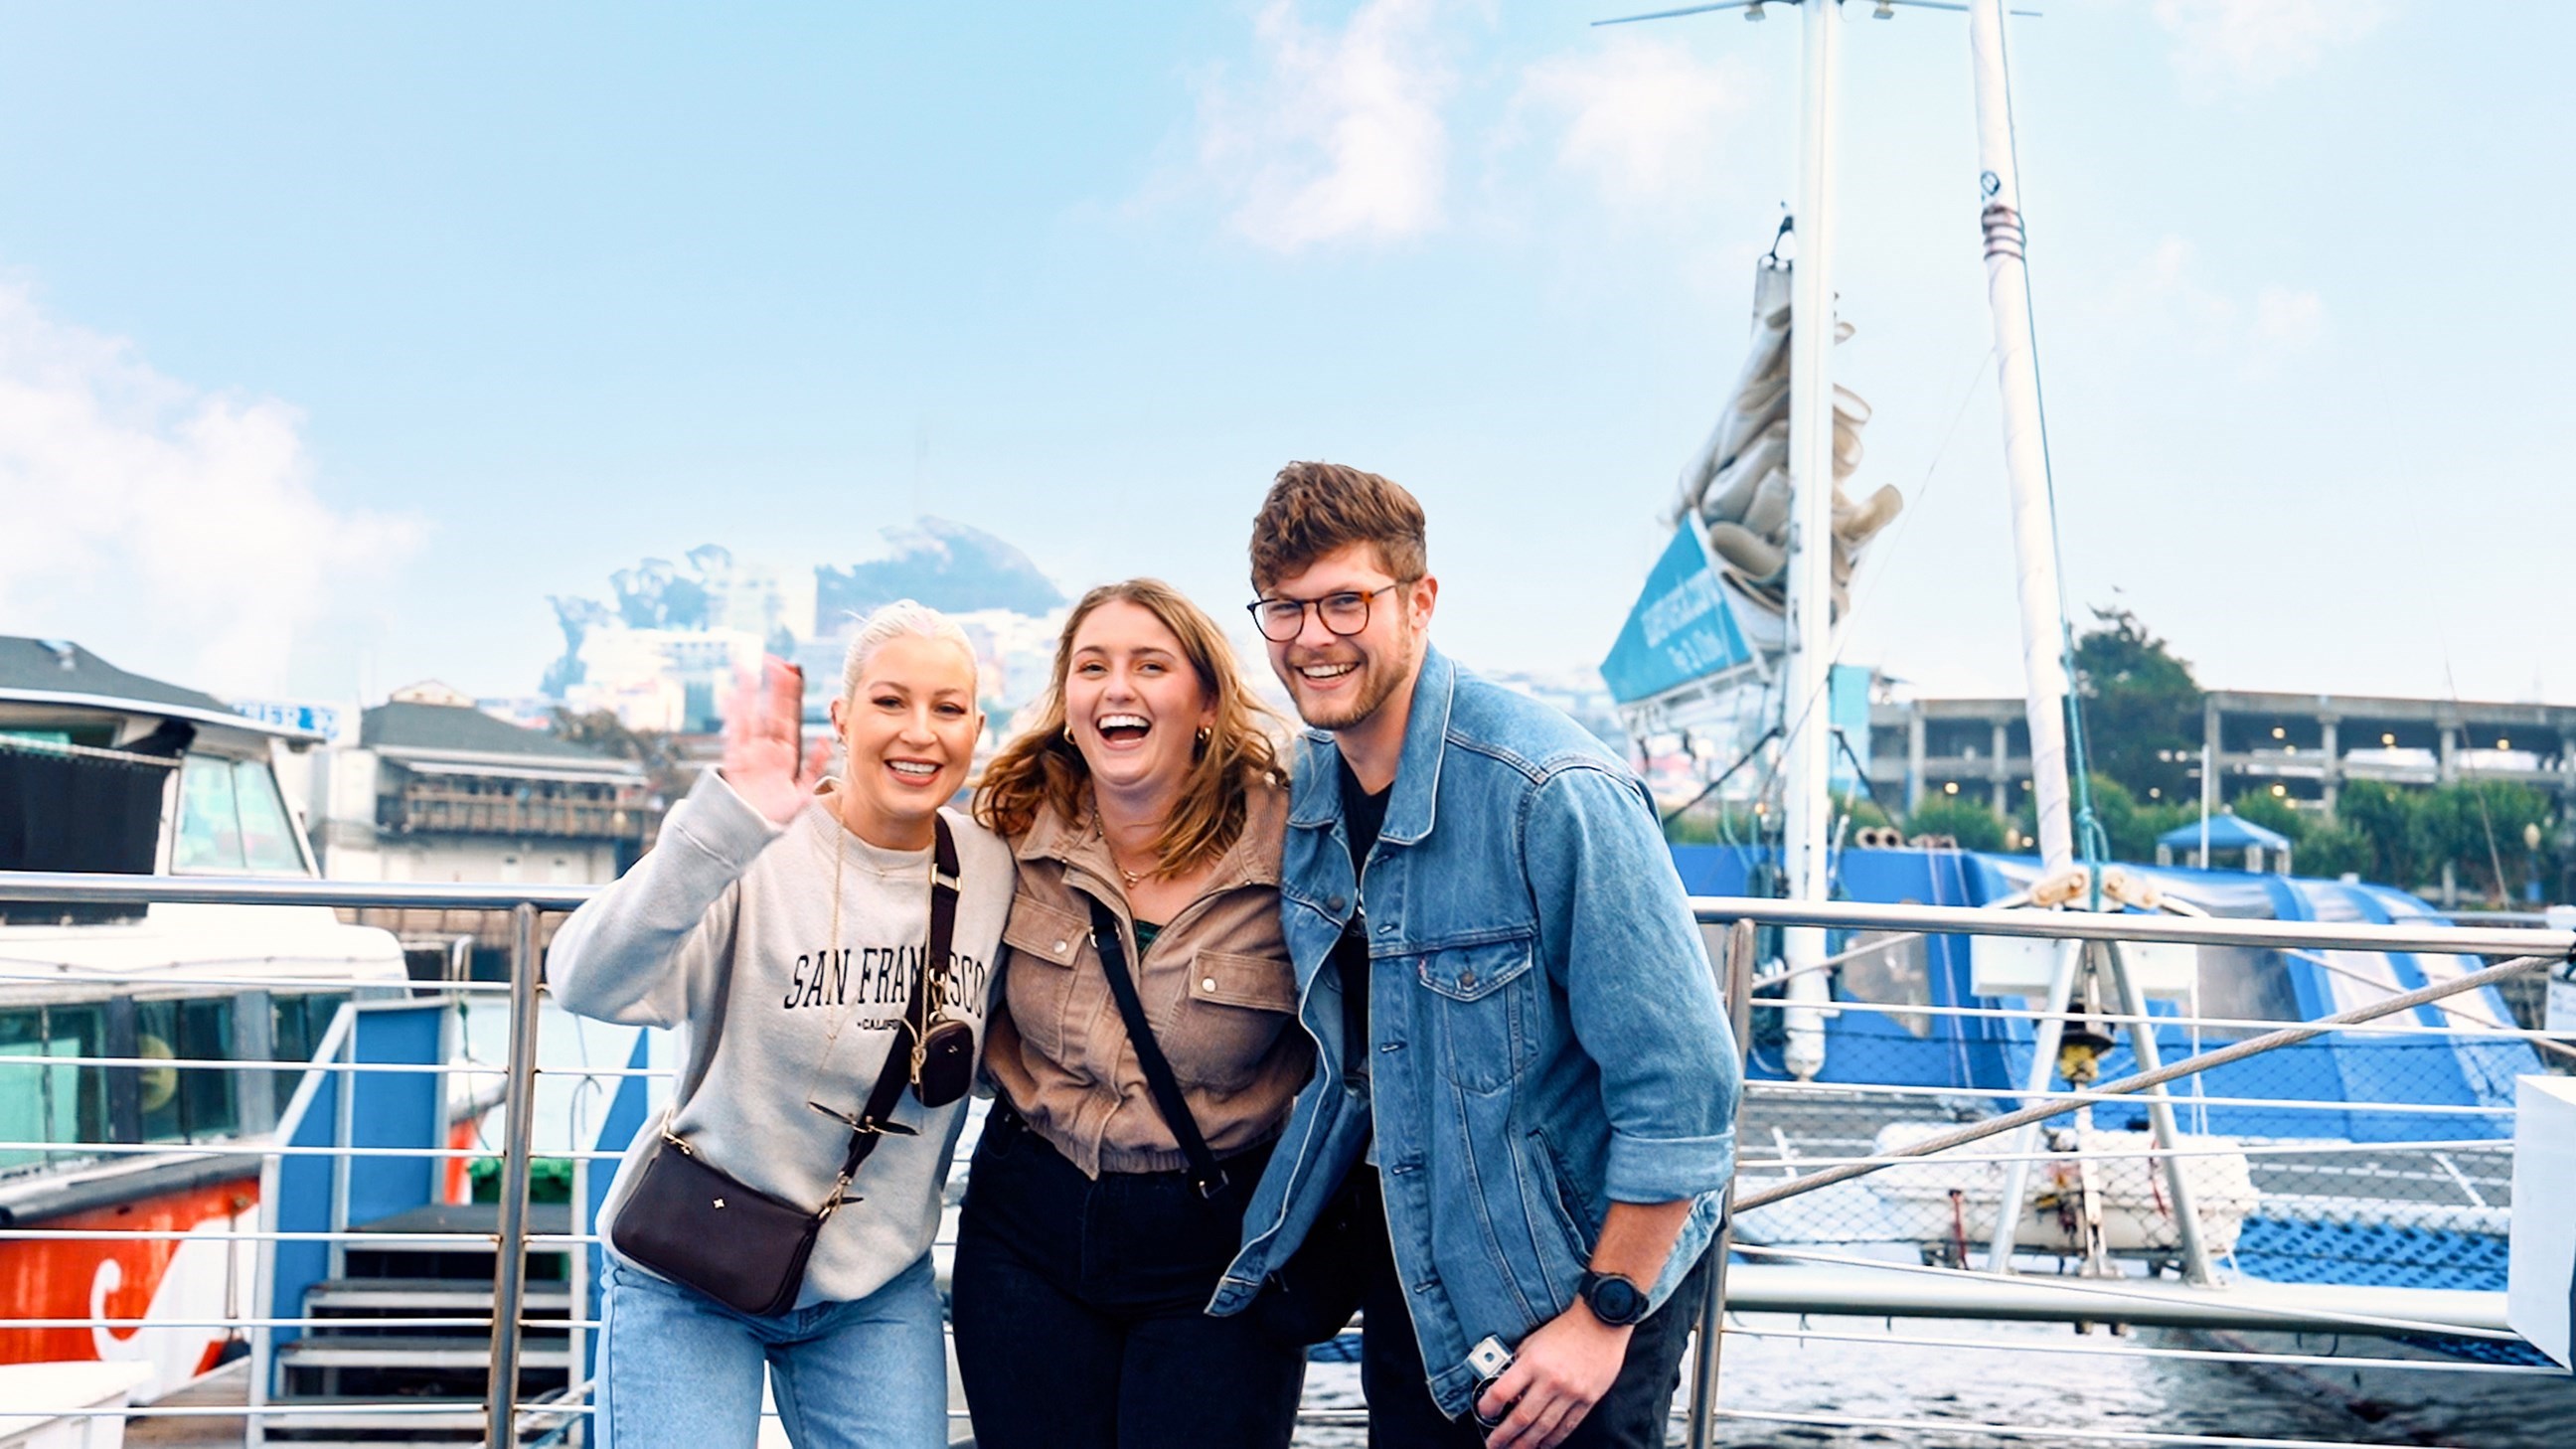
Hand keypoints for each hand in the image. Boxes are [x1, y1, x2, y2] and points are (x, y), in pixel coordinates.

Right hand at [719, 655, 828, 824]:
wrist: (752, 832)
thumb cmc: (777, 813)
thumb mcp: (803, 791)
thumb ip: (814, 765)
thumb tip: (825, 740)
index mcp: (785, 752)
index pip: (788, 716)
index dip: (789, 695)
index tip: (791, 672)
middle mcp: (766, 748)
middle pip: (769, 710)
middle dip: (771, 686)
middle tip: (772, 659)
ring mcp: (750, 752)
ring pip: (749, 716)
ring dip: (748, 693)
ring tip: (745, 669)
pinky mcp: (735, 761)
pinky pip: (734, 734)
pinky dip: (732, 716)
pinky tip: (730, 697)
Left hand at [1475, 1306, 1630, 1448]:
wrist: (1602, 1323)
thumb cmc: (1565, 1330)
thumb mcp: (1533, 1341)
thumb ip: (1519, 1365)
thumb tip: (1507, 1391)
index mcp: (1533, 1362)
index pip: (1502, 1391)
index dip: (1488, 1406)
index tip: (1483, 1412)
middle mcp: (1551, 1380)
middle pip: (1521, 1417)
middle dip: (1503, 1436)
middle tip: (1493, 1445)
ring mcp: (1571, 1392)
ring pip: (1543, 1428)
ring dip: (1526, 1444)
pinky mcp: (1588, 1400)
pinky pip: (1567, 1426)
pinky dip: (1553, 1440)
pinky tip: (1542, 1445)